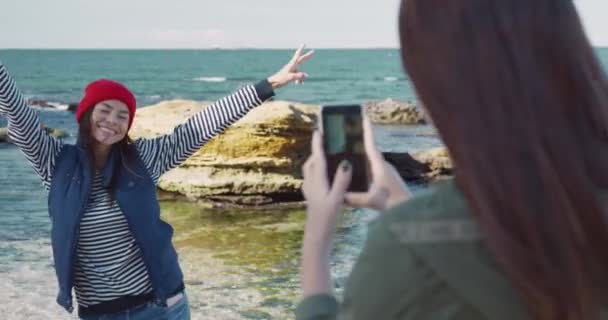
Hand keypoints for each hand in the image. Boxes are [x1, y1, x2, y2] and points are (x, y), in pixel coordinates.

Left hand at [267, 45, 313, 89]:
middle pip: (301, 60)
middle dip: (307, 56)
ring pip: (300, 71)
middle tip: (313, 51)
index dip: (301, 49)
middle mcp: (292, 66)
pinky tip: (298, 83)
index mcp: (292, 64)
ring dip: (301, 77)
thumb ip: (299, 76)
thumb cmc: (281, 79)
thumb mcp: (291, 78)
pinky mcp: (290, 74)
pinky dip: (299, 79)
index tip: (304, 44)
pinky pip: (298, 76)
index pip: (298, 55)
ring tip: (299, 83)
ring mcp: (292, 70)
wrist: (274, 83)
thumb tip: (306, 75)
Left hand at [301, 130, 351, 245]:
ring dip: (316, 163)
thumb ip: (341, 181)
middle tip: (325, 143)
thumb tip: (345, 163)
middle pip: (311, 163)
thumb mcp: (337, 200)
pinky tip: (326, 179)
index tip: (318, 130)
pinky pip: (312, 181)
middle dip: (316, 152)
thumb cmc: (326, 220)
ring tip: (327, 158)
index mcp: (317, 182)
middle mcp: (311, 185)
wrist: (316, 238)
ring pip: (310, 172)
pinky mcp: (312, 200)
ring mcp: (310, 193)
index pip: (317, 158)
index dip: (318, 144)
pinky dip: (318, 174)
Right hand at [345, 117, 411, 210]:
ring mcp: (386, 171)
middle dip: (360, 141)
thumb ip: (354, 198)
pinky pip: (373, 169)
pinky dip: (365, 167)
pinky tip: (357, 172)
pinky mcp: (386, 178)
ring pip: (371, 160)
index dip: (367, 130)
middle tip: (349, 132)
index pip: (371, 144)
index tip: (365, 117)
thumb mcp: (371, 200)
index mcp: (379, 165)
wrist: (408, 208)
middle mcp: (383, 165)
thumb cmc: (392, 202)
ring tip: (348, 151)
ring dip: (362, 155)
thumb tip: (338, 196)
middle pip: (369, 150)